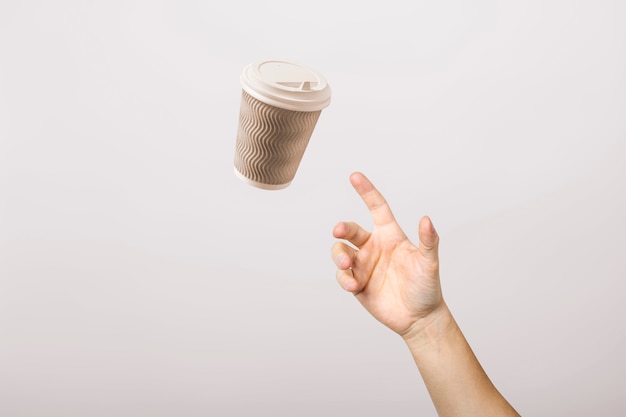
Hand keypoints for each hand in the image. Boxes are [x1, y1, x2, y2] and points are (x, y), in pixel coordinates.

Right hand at [331, 172, 442, 337]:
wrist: (419, 319)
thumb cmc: (427, 288)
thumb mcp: (429, 263)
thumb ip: (429, 241)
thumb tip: (426, 219)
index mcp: (390, 236)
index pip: (376, 207)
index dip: (366, 191)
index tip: (354, 176)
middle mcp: (374, 247)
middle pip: (351, 230)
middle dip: (342, 228)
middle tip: (338, 231)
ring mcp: (363, 265)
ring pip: (340, 252)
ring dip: (338, 256)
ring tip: (346, 266)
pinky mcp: (356, 283)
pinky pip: (342, 276)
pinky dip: (344, 279)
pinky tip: (353, 285)